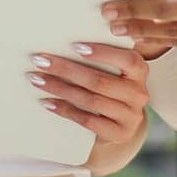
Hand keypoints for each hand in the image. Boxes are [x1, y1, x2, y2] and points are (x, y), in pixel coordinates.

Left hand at [28, 42, 148, 161]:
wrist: (118, 126)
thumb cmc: (108, 89)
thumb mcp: (111, 72)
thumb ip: (98, 59)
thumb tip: (60, 42)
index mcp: (139, 72)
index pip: (127, 60)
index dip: (102, 53)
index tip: (74, 46)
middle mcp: (139, 94)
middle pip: (99, 80)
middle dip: (66, 69)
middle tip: (40, 61)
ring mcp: (131, 117)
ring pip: (91, 99)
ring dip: (59, 88)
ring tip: (37, 79)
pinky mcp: (119, 134)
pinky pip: (87, 120)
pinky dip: (65, 110)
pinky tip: (47, 102)